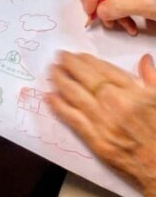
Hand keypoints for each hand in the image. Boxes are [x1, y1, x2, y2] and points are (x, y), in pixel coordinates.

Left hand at [48, 50, 155, 195]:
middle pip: (85, 77)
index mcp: (132, 92)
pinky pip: (72, 119)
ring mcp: (103, 122)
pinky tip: (50, 97)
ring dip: (60, 80)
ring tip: (52, 72)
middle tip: (59, 57)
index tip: (77, 55)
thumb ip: (151, 78)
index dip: (86, 60)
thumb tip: (143, 59)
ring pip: (74, 94)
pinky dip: (59, 106)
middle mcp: (115, 103)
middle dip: (68, 64)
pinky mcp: (96, 141)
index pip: (103, 68)